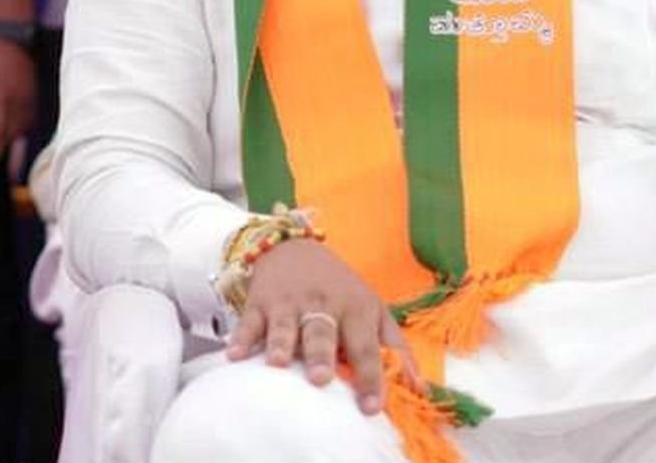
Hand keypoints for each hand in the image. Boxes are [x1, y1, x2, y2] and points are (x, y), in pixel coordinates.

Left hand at [0, 35, 35, 169]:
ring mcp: (28, 99)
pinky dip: (20, 131)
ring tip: (1, 155)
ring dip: (12, 143)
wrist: (12, 36)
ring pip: (23, 130)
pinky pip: (28, 120)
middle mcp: (18, 101)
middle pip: (13, 135)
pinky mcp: (33, 96)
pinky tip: (10, 134)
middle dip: (3, 153)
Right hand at [225, 239, 418, 414]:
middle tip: (322, 378)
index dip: (370, 377)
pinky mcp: (260, 302)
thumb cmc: (340, 288)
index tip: (371, 407)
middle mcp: (323, 303)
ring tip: (278, 363)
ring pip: (285, 325)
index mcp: (355, 307)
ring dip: (282, 344)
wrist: (295, 247)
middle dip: (321, 354)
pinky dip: (242, 338)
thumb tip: (419, 386)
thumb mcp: (371, 308)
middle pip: (323, 332)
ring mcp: (290, 302)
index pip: (365, 346)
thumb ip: (393, 346)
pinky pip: (250, 322)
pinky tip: (236, 354)